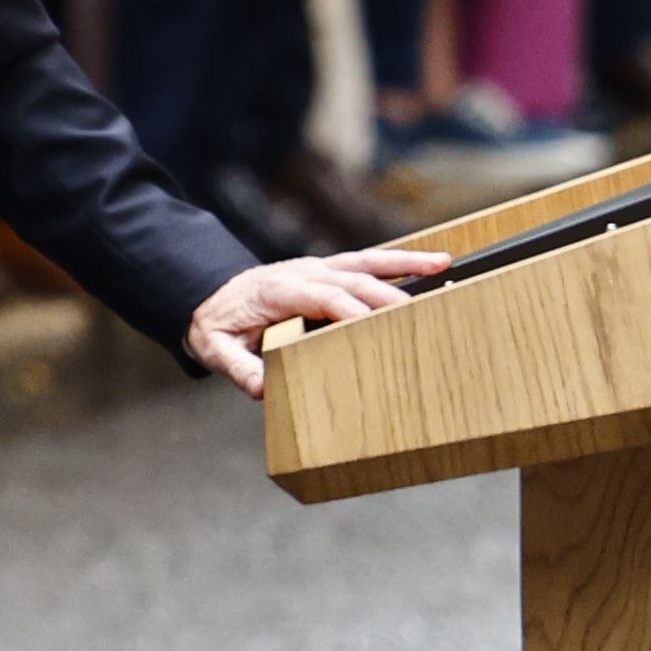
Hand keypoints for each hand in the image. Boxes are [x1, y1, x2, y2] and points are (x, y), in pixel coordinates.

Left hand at [186, 249, 450, 397]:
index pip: (321, 297)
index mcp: (277, 290)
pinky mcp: (327, 271)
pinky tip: (430, 262)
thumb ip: (239, 368)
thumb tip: (262, 388)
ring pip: (365, 262)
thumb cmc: (217, 325)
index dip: (351, 311)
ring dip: (405, 263)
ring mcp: (316, 268)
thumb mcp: (216, 350)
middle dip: (388, 295)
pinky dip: (398, 262)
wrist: (207, 294)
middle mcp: (301, 272)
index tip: (380, 327)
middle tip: (424, 313)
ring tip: (443, 264)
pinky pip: (366, 263)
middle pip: (351, 279)